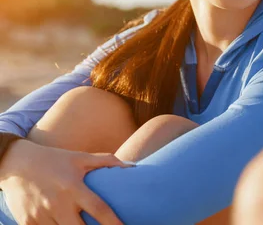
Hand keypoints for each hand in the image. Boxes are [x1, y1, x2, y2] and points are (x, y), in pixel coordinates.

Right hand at [0, 139, 131, 224]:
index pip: (99, 209)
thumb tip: (132, 166)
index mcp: (73, 187)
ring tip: (80, 224)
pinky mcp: (27, 222)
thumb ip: (106, 161)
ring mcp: (41, 215)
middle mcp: (58, 203)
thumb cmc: (54, 160)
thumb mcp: (80, 157)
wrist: (17, 163)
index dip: (113, 222)